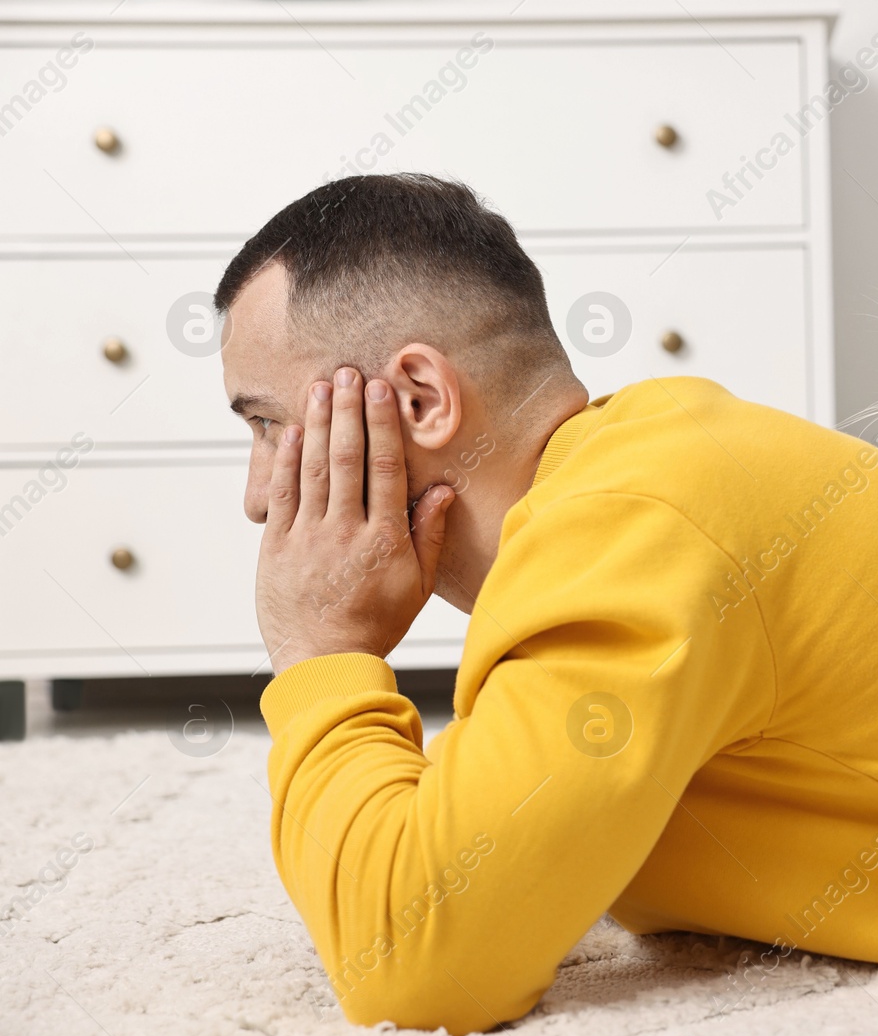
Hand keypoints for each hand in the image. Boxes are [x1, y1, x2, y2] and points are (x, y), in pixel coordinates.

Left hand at [256, 368, 454, 673]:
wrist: (322, 662)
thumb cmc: (376, 624)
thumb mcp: (417, 584)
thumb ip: (428, 534)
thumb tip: (440, 489)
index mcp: (384, 540)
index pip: (384, 469)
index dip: (382, 425)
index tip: (380, 391)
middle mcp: (345, 532)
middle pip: (347, 459)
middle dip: (347, 411)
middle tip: (346, 373)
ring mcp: (308, 538)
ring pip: (313, 469)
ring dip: (317, 424)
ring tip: (319, 387)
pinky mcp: (277, 547)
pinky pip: (283, 494)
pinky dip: (286, 460)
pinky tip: (293, 431)